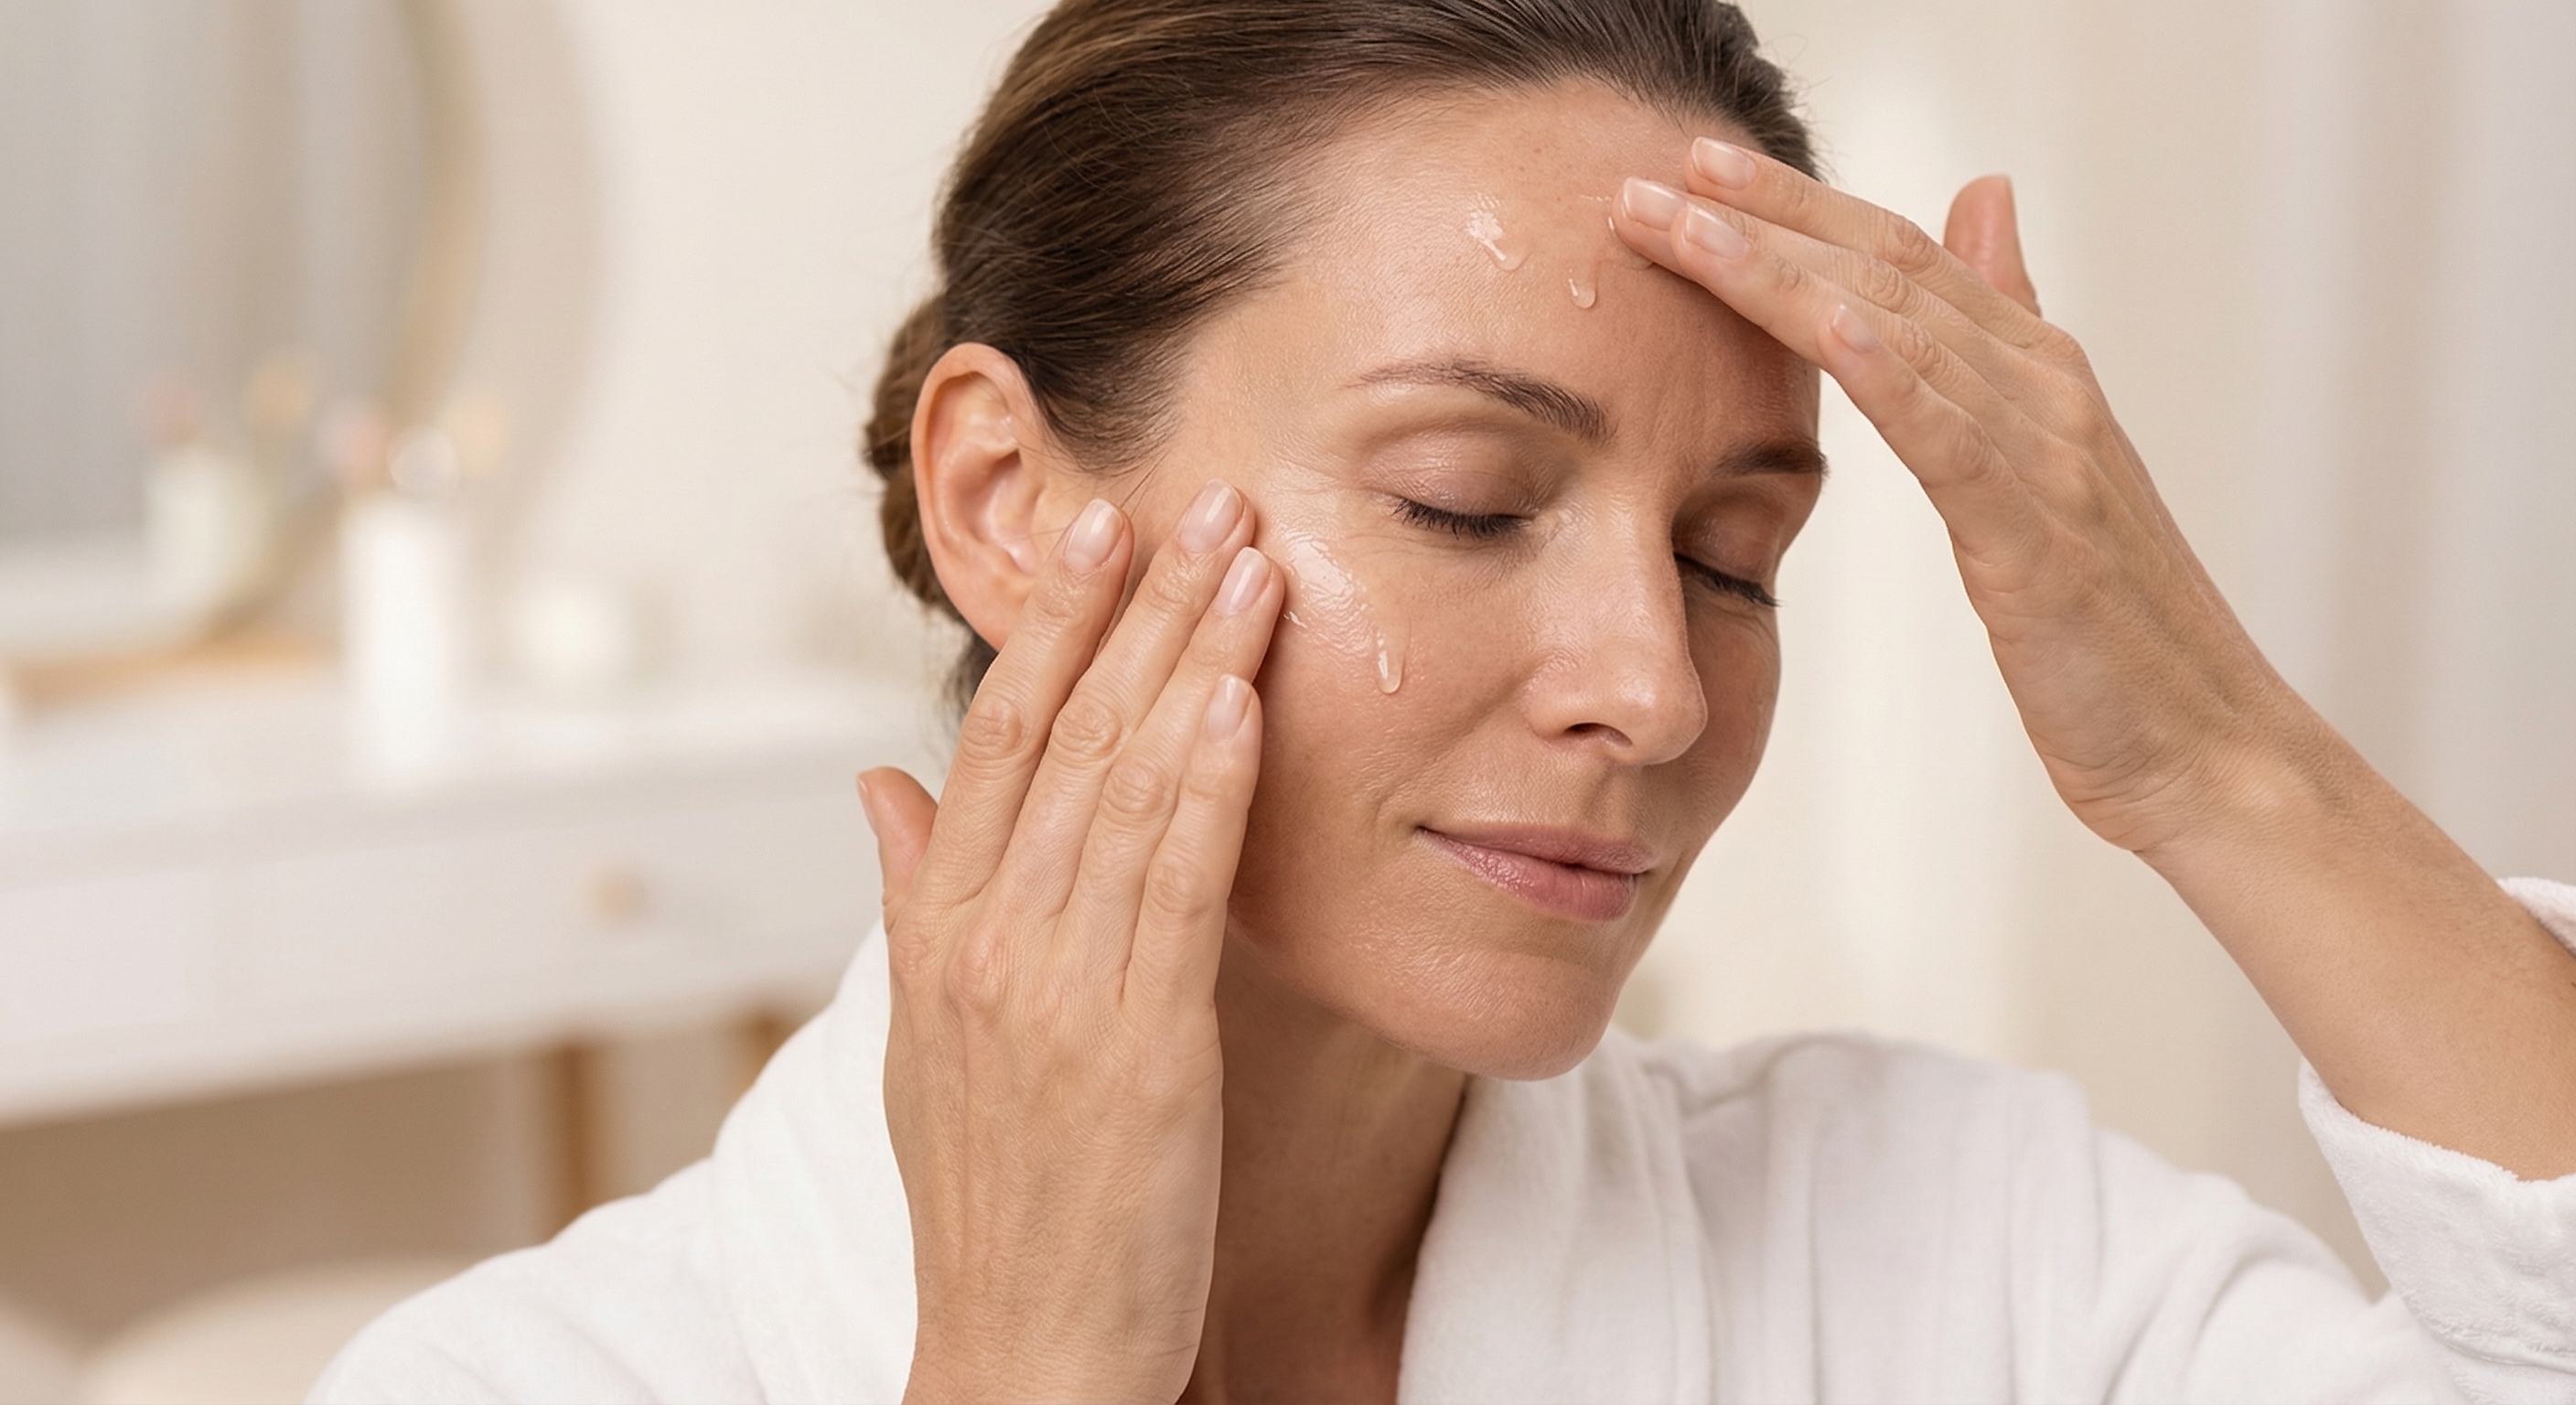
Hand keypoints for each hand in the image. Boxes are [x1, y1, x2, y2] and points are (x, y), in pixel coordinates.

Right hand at [859, 482, 1283, 1401]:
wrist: (1022, 1353)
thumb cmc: (998, 1197)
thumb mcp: (925, 1032)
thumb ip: (913, 889)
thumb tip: (885, 777)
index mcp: (939, 929)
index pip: (997, 740)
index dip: (1052, 626)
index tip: (1100, 531)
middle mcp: (984, 940)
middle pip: (1063, 735)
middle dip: (1134, 607)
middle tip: (1196, 498)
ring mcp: (1053, 989)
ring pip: (1125, 787)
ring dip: (1192, 660)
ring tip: (1248, 558)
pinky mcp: (1137, 1046)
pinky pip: (1174, 888)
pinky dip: (1206, 785)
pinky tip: (1240, 699)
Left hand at [1612, 145, 2304, 859]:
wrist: (2208, 754)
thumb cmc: (2113, 632)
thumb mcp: (2044, 467)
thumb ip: (2005, 332)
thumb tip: (1983, 198)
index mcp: (2038, 377)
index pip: (1902, 257)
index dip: (1798, 205)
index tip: (1694, 167)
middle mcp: (2049, 392)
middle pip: (1890, 271)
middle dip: (1767, 216)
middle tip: (1654, 174)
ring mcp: (2051, 459)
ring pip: (1901, 333)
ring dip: (1783, 271)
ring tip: (1685, 224)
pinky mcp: (2038, 539)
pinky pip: (1952, 438)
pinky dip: (1887, 369)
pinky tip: (1820, 320)